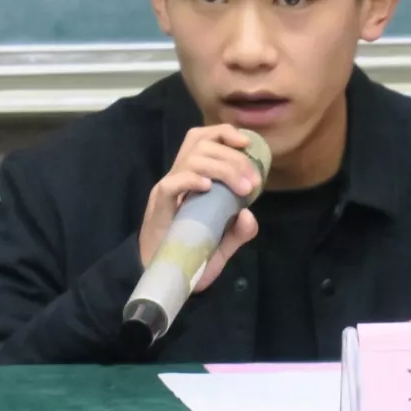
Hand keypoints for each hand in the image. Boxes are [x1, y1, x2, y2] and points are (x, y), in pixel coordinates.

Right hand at [139, 124, 260, 292]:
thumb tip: (249, 215)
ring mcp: (168, 189)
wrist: (162, 277)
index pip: (203, 138)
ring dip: (223, 169)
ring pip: (192, 159)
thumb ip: (238, 231)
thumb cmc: (190, 256)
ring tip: (241, 190)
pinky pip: (172, 183)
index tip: (248, 143)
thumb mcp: (223, 245)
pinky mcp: (159, 205)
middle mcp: (179, 176)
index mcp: (193, 177)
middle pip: (201, 143)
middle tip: (252, 183)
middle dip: (233, 157)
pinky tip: (208, 188)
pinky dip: (192, 179)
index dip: (225, 133)